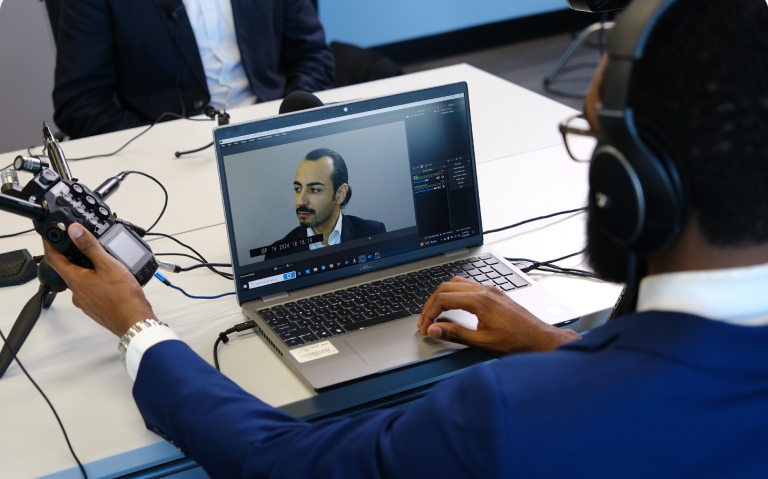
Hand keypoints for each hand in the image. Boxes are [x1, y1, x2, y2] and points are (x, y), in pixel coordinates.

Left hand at [43, 223, 156, 336]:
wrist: (134, 321)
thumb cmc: (123, 297)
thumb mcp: (108, 264)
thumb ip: (90, 246)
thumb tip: (74, 231)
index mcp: (75, 280)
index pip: (53, 258)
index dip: (49, 244)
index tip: (51, 235)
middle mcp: (76, 292)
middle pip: (68, 269)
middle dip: (74, 255)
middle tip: (84, 244)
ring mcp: (85, 301)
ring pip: (81, 280)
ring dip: (88, 269)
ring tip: (105, 262)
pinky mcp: (95, 307)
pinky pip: (91, 290)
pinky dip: (97, 281)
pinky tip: (112, 280)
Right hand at [418, 277, 578, 356]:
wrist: (541, 341)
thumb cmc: (518, 343)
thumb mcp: (482, 342)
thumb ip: (455, 334)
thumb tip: (435, 329)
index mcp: (480, 300)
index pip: (443, 298)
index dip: (429, 313)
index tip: (425, 327)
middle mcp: (485, 290)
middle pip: (446, 287)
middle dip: (431, 304)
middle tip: (425, 321)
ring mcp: (491, 290)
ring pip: (456, 283)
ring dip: (442, 296)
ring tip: (435, 313)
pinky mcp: (495, 294)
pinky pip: (468, 286)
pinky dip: (454, 294)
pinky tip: (453, 307)